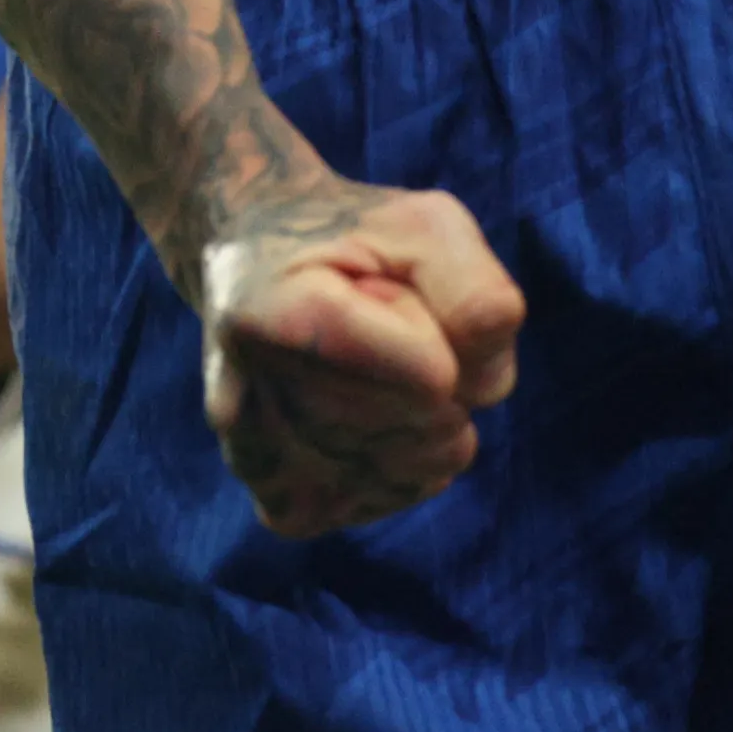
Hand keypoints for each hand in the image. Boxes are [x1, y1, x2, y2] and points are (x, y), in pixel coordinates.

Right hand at [200, 176, 525, 539]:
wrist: (254, 264)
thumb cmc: (348, 237)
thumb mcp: (420, 222)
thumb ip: (473, 289)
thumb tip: (484, 388)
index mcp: (271, 317)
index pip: (433, 375)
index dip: (437, 321)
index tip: (386, 288)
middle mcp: (248, 407)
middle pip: (432, 420)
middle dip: (441, 364)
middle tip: (382, 321)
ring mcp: (263, 471)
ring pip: (425, 466)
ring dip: (430, 411)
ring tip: (374, 360)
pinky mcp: (286, 509)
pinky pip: (401, 493)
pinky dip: (410, 454)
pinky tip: (371, 407)